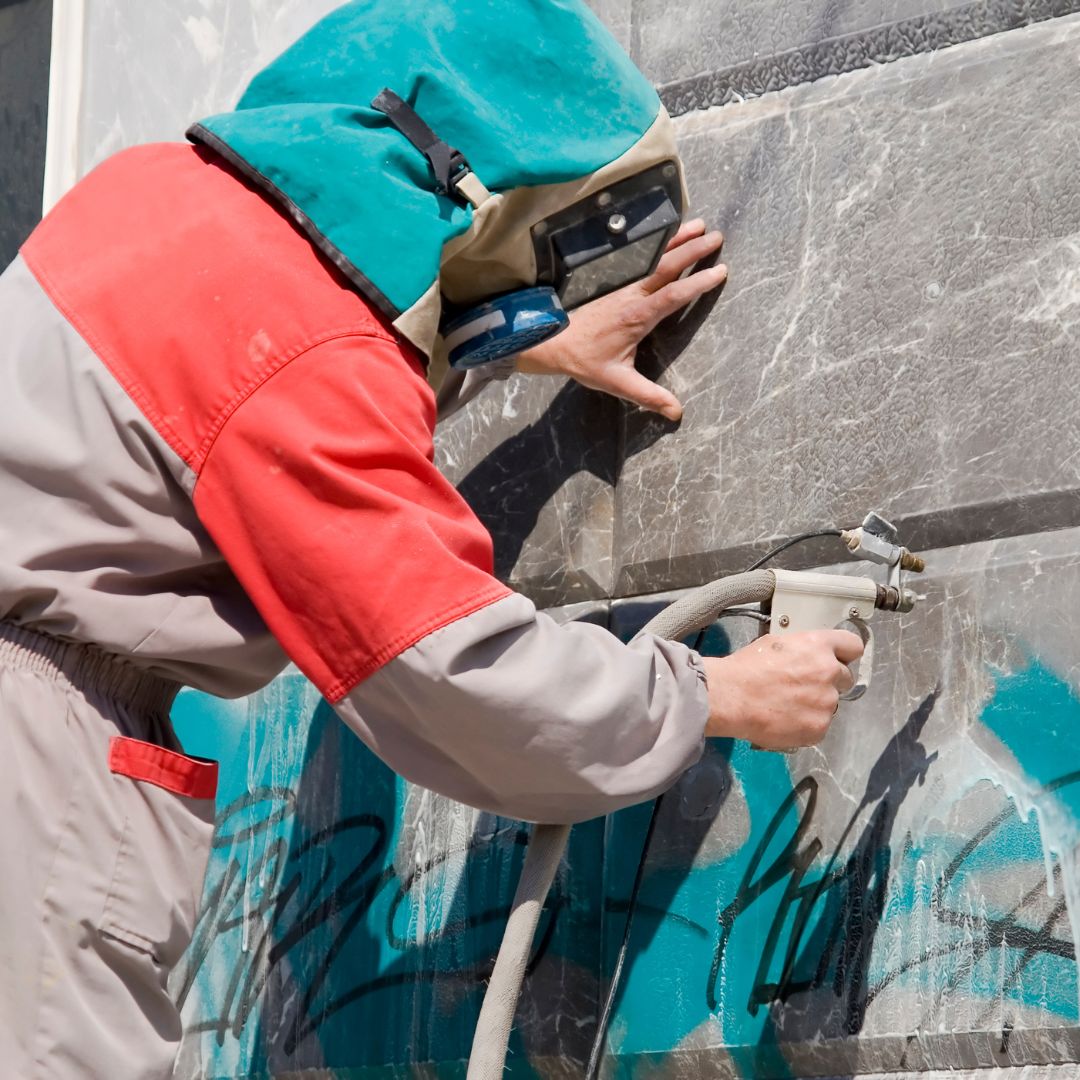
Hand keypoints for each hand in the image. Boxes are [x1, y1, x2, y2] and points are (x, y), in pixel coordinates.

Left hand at [514, 219, 726, 420]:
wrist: (553, 342)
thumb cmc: (585, 362)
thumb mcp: (618, 383)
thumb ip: (648, 396)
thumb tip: (676, 412)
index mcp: (636, 317)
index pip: (673, 295)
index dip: (697, 283)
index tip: (720, 271)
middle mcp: (632, 295)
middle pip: (667, 266)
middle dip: (693, 250)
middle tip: (717, 237)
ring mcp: (622, 285)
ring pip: (654, 256)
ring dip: (677, 239)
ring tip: (700, 225)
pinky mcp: (615, 282)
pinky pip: (640, 258)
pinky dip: (657, 243)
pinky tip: (669, 233)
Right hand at [700, 630, 864, 749]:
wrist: (730, 698)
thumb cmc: (745, 668)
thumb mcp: (776, 643)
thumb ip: (803, 649)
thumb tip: (809, 657)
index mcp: (818, 645)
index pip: (853, 645)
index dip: (844, 654)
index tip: (838, 660)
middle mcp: (829, 671)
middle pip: (845, 677)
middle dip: (829, 681)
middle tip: (804, 686)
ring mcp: (827, 702)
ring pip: (831, 703)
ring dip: (816, 704)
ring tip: (788, 705)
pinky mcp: (819, 727)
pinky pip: (820, 725)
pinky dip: (806, 724)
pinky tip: (786, 719)